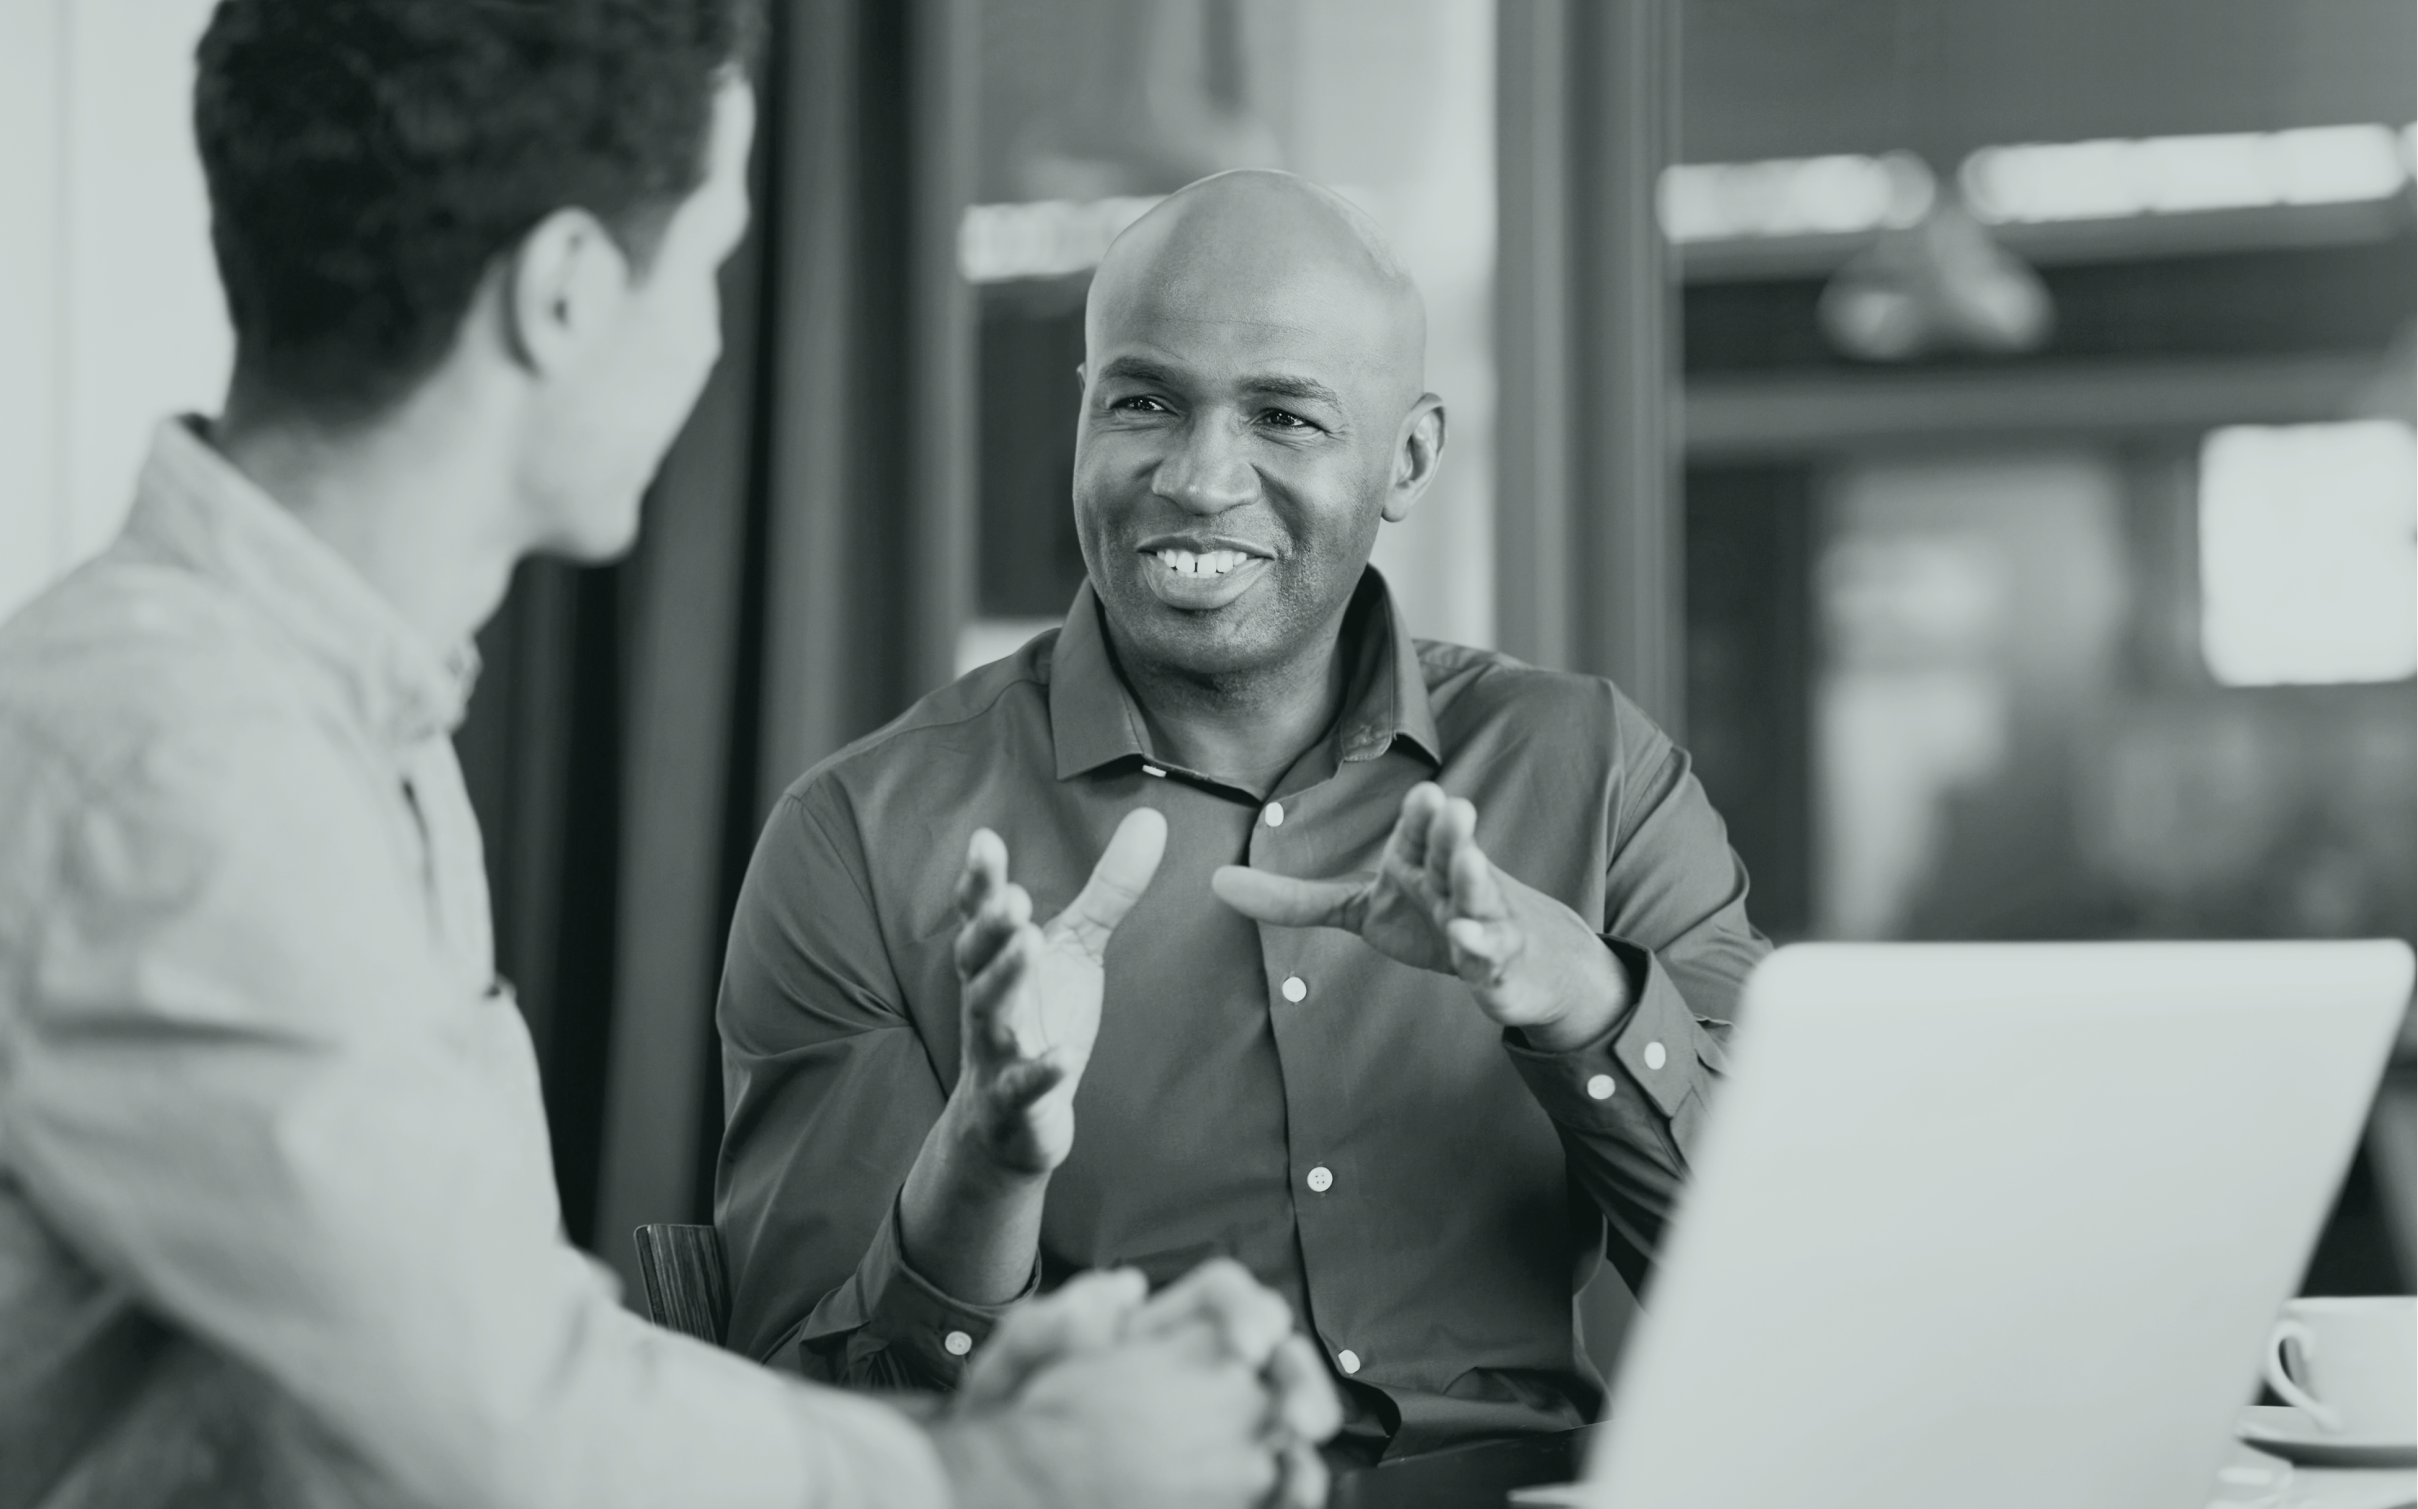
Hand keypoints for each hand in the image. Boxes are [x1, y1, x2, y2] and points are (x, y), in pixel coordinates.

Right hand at [947, 809, 1166, 1175]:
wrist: (1009, 1122)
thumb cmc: (1041, 1020)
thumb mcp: (1078, 950)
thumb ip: (1108, 889)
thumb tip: (1151, 819)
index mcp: (998, 961)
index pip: (981, 915)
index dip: (981, 881)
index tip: (985, 841)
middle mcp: (988, 1001)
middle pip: (979, 960)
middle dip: (991, 927)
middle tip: (1013, 897)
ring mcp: (995, 1052)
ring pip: (990, 1015)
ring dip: (1005, 981)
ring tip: (1029, 943)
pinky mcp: (1012, 1102)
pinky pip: (1021, 1087)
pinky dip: (1038, 1073)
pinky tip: (1059, 1060)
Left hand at [947, 1260, 1338, 1508]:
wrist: (1003, 1483)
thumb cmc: (1008, 1418)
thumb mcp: (1015, 1362)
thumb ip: (1055, 1322)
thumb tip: (1123, 1288)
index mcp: (1155, 1331)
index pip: (1221, 1297)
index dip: (1245, 1312)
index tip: (1245, 1347)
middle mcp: (1197, 1372)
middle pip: (1274, 1353)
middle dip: (1300, 1376)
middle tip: (1300, 1415)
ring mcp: (1215, 1428)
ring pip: (1284, 1414)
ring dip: (1304, 1428)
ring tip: (1300, 1457)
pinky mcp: (1222, 1479)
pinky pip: (1273, 1474)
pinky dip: (1292, 1482)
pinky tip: (1291, 1489)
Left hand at [1210, 782, 1629, 1051]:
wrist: (1527, 956)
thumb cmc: (1436, 917)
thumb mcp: (1364, 908)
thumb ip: (1297, 900)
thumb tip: (1214, 884)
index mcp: (1420, 863)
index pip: (1422, 833)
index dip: (1422, 817)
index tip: (1424, 794)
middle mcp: (1454, 883)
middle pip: (1453, 854)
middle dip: (1453, 834)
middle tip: (1452, 805)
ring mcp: (1484, 921)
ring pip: (1480, 900)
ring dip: (1476, 882)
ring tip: (1473, 862)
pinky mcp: (1501, 963)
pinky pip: (1491, 956)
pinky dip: (1484, 951)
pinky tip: (1470, 945)